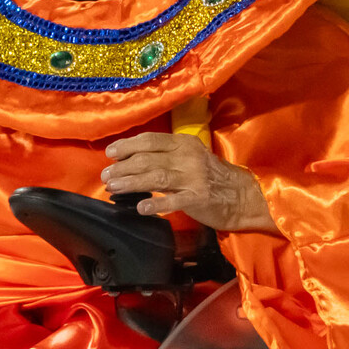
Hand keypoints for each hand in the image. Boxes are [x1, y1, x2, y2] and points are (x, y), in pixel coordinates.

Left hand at [102, 133, 277, 234]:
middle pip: (148, 159)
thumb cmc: (213, 177)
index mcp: (185, 144)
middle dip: (123, 167)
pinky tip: (140, 208)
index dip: (128, 146)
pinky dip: (155, 204)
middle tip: (105, 176)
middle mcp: (188, 158)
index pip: (150, 140)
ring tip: (113, 188)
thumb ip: (167, 157)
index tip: (110, 153)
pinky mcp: (198, 199)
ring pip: (155, 177)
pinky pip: (172, 201)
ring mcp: (193, 178)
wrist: (243, 197)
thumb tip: (133, 161)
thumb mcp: (191, 158)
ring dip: (131, 182)